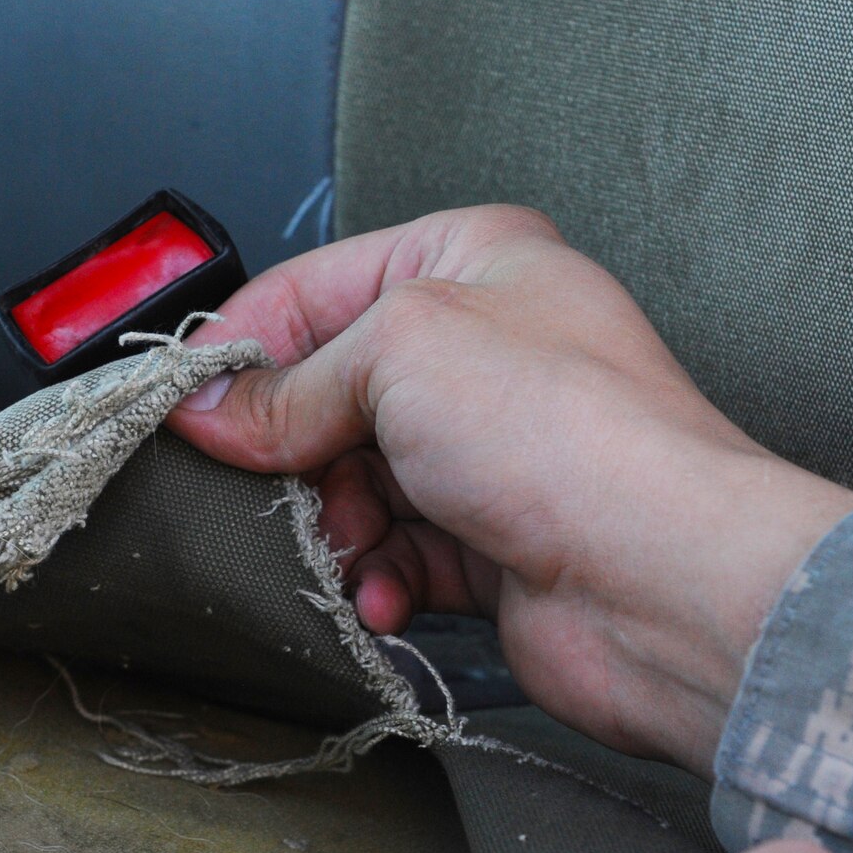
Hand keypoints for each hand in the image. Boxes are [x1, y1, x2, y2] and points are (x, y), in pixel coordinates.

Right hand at [166, 206, 852, 772]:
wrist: (664, 581)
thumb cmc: (573, 436)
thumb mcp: (399, 354)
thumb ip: (292, 382)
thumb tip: (214, 407)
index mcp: (473, 262)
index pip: (318, 287)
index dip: (246, 345)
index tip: (188, 402)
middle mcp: (487, 349)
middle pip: (331, 392)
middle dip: (292, 449)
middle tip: (262, 483)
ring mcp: (491, 450)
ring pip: (355, 481)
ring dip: (335, 523)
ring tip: (344, 544)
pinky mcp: (492, 541)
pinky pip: (396, 552)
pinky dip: (377, 575)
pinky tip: (384, 590)